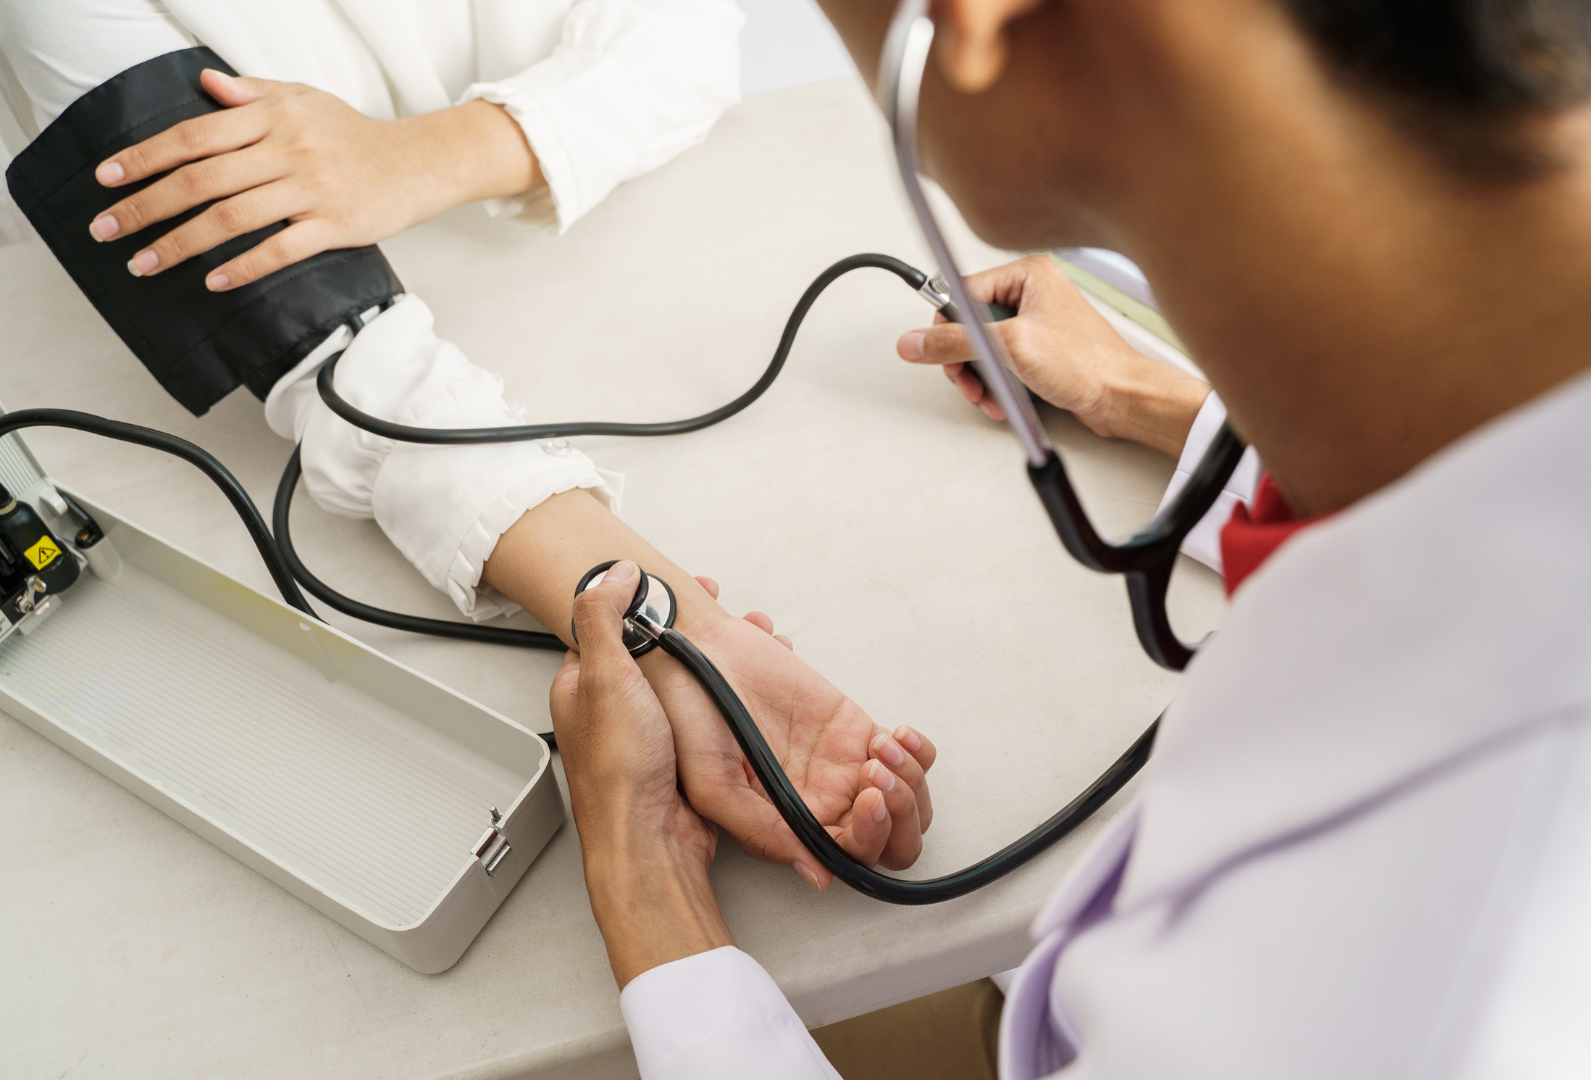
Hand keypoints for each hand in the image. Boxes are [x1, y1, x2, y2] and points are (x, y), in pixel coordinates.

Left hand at [88, 70, 539, 291]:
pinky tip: (214, 280)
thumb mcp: (305, 99)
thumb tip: (205, 84)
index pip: (194, 135)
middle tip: (107, 229)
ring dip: (182, 243)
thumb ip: (252, 93)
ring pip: (232, 217)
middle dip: (147, 206)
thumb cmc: (357, 135)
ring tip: (146, 263)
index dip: (146, 157)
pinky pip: (281, 248)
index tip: (108, 179)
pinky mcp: (336, 225)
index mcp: (272, 117)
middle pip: (202, 179)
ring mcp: (312, 190)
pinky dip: (244, 265)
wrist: (421, 162)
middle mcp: (288, 150)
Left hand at [552, 562, 733, 988]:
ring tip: (738, 644)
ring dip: (710, 663)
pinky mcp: (675, 755)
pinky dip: (720, 698)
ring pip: (679, 682)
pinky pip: (699, 714)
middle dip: (686, 630)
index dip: (639, 601)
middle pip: (649, 652)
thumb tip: (614, 573)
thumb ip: (604, 618)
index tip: (671, 586)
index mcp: (582, 686)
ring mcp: (644, 734)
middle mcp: (610, 709)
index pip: (606, 626)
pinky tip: (737, 693)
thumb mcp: (605, 678)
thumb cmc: (620, 771)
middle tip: (716, 614)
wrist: (651, 840)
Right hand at [642, 576, 937, 889]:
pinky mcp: (854, 729)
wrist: (697, 652)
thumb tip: (819, 878)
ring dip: (909, 782)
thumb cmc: (690, 716)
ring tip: (885, 749)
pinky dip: (917, 752)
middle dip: (899, 816)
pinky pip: (905, 755)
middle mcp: (820, 804)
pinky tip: (897, 737)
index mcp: (788, 827)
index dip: (869, 838)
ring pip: (904, 801)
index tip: (864, 801)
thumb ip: (764, 832)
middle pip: (888, 839)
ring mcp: (842, 767)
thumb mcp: (713, 784)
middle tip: (877, 778)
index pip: (848, 857)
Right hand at [897, 254, 1210, 458]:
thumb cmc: (1089, 365)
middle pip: (968, 325)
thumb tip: (915, 342)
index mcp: (1028, 274)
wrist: (1123, 398)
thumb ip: (956, 343)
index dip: (948, 329)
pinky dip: (996, 386)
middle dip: (966, 361)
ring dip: (980, 379)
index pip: (961, 293)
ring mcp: (1033, 324)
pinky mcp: (1036, 352)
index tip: (942, 353)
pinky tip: (1005, 399)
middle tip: (970, 380)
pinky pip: (999, 365)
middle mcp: (1030, 294)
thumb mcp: (1011, 348)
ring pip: (981, 350)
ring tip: (991, 395)